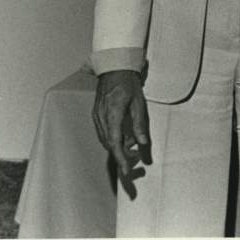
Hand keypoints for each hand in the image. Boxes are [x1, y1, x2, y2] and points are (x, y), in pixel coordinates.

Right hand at [92, 69, 150, 185]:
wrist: (114, 68)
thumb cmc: (129, 83)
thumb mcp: (139, 102)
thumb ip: (139, 123)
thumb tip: (142, 142)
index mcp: (113, 114)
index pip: (115, 143)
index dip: (121, 159)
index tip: (126, 172)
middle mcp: (101, 118)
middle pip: (110, 144)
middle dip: (122, 155)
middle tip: (137, 158)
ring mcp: (96, 116)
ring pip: (106, 140)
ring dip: (118, 147)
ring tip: (132, 147)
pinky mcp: (96, 115)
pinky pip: (103, 132)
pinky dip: (113, 138)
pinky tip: (124, 136)